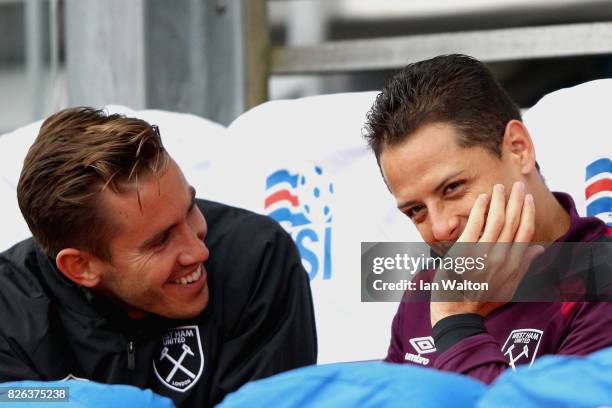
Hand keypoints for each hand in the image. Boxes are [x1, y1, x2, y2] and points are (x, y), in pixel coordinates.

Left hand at [430, 182, 543, 326]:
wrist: (456, 312)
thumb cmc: (481, 301)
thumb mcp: (508, 288)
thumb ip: (523, 267)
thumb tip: (539, 249)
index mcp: (513, 266)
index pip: (526, 233)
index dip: (528, 213)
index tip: (528, 199)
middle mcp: (501, 259)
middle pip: (513, 223)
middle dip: (516, 201)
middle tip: (517, 184)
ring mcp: (483, 255)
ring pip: (496, 221)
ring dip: (499, 201)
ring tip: (500, 187)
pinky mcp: (464, 252)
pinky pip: (475, 225)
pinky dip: (480, 209)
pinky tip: (483, 198)